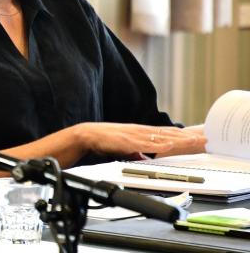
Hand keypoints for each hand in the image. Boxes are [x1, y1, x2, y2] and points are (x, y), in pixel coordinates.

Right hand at [76, 122, 205, 157]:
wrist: (87, 135)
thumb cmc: (104, 141)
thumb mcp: (125, 148)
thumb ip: (137, 153)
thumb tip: (146, 160)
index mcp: (141, 133)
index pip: (166, 133)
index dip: (182, 135)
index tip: (196, 136)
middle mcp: (142, 131)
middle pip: (169, 133)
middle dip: (188, 136)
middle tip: (205, 137)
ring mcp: (137, 135)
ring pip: (163, 137)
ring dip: (181, 139)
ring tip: (195, 140)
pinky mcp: (130, 141)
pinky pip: (149, 143)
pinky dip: (162, 144)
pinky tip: (172, 144)